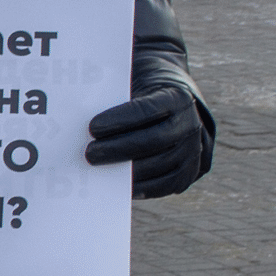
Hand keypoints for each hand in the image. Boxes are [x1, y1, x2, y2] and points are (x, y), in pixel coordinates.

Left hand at [85, 85, 206, 198]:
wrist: (176, 110)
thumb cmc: (144, 98)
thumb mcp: (136, 88)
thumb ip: (115, 99)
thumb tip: (82, 118)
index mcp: (176, 97)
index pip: (147, 109)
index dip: (120, 119)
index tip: (92, 127)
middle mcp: (190, 124)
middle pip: (154, 140)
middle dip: (119, 148)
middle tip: (90, 153)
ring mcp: (193, 150)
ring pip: (160, 164)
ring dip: (127, 170)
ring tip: (98, 168)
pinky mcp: (189, 172)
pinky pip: (166, 184)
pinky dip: (142, 187)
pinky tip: (119, 185)